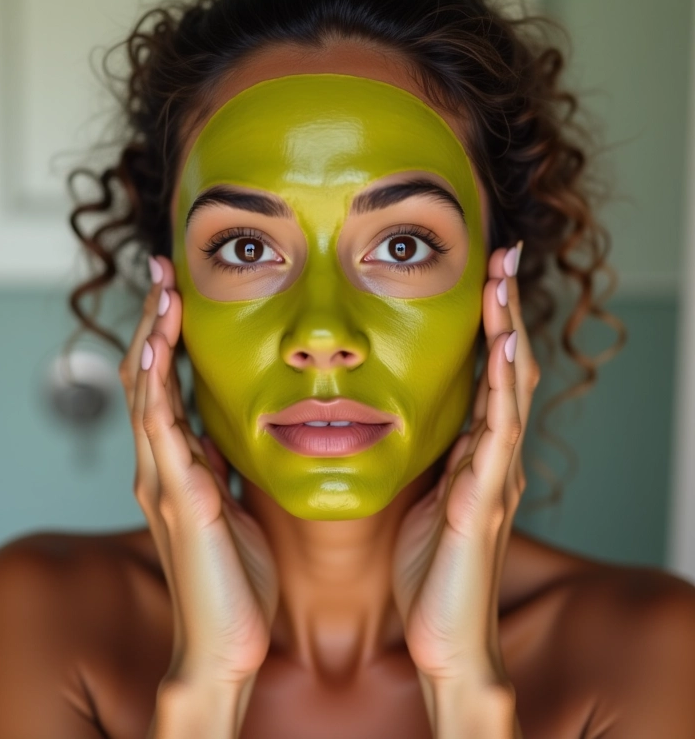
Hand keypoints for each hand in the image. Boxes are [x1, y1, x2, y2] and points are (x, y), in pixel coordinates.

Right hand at [119, 256, 278, 687]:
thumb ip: (226, 468)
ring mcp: (163, 481)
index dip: (166, 337)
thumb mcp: (235, 506)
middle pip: (146, 378)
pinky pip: (158, 434)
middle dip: (155, 322)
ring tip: (162, 291)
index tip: (180, 292)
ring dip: (152, 339)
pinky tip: (155, 352)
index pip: (163, 386)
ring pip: (145, 395)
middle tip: (164, 271)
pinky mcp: (178, 499)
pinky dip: (153, 390)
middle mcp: (160, 466)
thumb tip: (238, 431)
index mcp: (178, 465)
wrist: (228, 642)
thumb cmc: (238, 578)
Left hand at [392, 242, 537, 714]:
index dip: (486, 325)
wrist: (439, 642)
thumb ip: (420, 460)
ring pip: (511, 389)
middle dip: (504, 311)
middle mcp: (492, 458)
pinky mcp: (486, 502)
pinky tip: (504, 346)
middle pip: (506, 368)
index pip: (485, 376)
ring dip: (508, 330)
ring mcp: (496, 477)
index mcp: (471, 456)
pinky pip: (500, 433)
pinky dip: (505, 387)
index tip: (477, 275)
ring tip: (503, 278)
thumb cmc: (427, 573)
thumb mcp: (418, 501)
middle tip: (501, 255)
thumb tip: (387, 419)